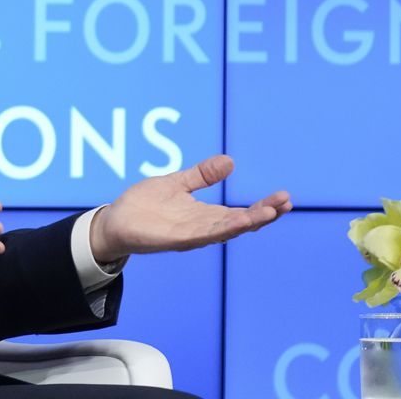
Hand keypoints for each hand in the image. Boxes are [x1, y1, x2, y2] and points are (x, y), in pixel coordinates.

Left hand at [89, 155, 291, 262]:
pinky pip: (201, 236)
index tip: (285, 197)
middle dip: (263, 214)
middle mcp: (202, 228)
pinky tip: (237, 223)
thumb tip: (229, 161)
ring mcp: (189, 235)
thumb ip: (201, 175)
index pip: (241, 212)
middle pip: (239, 223)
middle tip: (286, 203)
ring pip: (224, 230)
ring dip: (247, 222)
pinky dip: (220, 229)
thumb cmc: (144, 205)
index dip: (263, 207)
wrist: (115, 221)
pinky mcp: (174, 239)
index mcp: (205, 216)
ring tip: (270, 213)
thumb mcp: (177, 183)